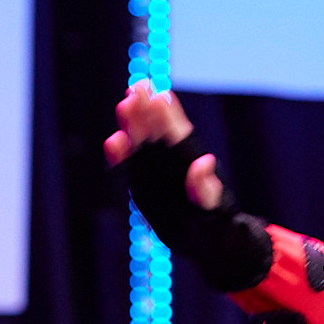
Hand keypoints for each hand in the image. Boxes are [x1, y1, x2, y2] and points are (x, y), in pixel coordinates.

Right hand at [104, 83, 222, 205]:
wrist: (195, 233)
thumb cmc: (210, 214)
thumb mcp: (210, 202)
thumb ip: (204, 185)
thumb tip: (205, 163)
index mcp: (186, 152)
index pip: (175, 127)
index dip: (168, 112)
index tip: (161, 97)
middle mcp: (166, 153)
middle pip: (152, 126)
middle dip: (144, 108)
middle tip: (137, 89)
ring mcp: (149, 163)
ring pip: (136, 138)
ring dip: (130, 122)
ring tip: (125, 105)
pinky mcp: (136, 177)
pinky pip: (125, 162)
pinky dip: (118, 152)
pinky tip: (113, 143)